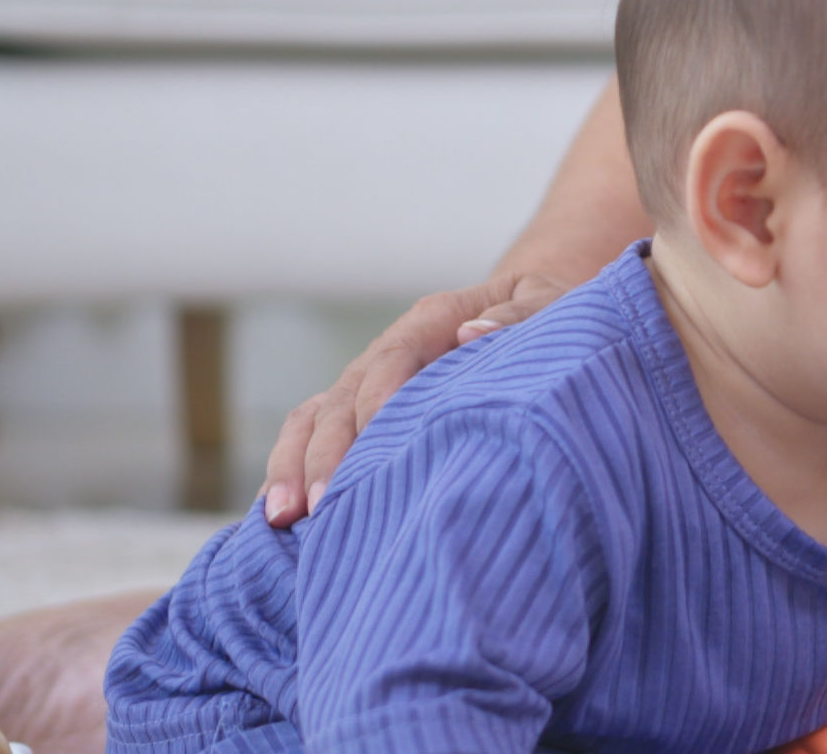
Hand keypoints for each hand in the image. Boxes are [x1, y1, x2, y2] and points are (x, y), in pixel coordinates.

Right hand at [258, 267, 572, 523]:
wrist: (532, 323)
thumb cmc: (546, 321)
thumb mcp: (547, 306)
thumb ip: (519, 316)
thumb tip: (473, 333)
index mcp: (432, 321)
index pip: (393, 359)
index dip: (378, 400)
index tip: (374, 444)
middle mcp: (389, 352)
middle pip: (342, 397)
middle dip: (325, 451)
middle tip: (317, 506)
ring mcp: (367, 386)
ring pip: (315, 419)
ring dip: (293, 465)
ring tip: (280, 519)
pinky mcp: (360, 418)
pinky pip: (312, 438)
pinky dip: (291, 471)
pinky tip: (279, 522)